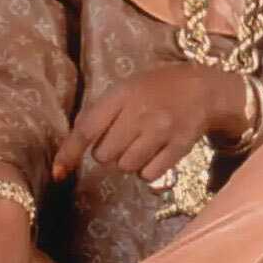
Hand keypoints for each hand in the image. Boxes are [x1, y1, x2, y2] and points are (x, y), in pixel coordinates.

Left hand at [53, 65, 247, 186]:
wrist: (204, 88)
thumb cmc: (156, 89)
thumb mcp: (125, 90)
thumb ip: (99, 114)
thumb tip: (69, 151)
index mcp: (122, 95)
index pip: (87, 129)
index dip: (69, 153)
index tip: (58, 173)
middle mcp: (141, 113)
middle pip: (105, 155)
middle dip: (109, 152)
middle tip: (124, 138)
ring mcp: (162, 130)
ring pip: (126, 166)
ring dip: (128, 161)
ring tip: (141, 145)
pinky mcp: (179, 147)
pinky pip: (149, 175)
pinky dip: (147, 170)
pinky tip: (155, 154)